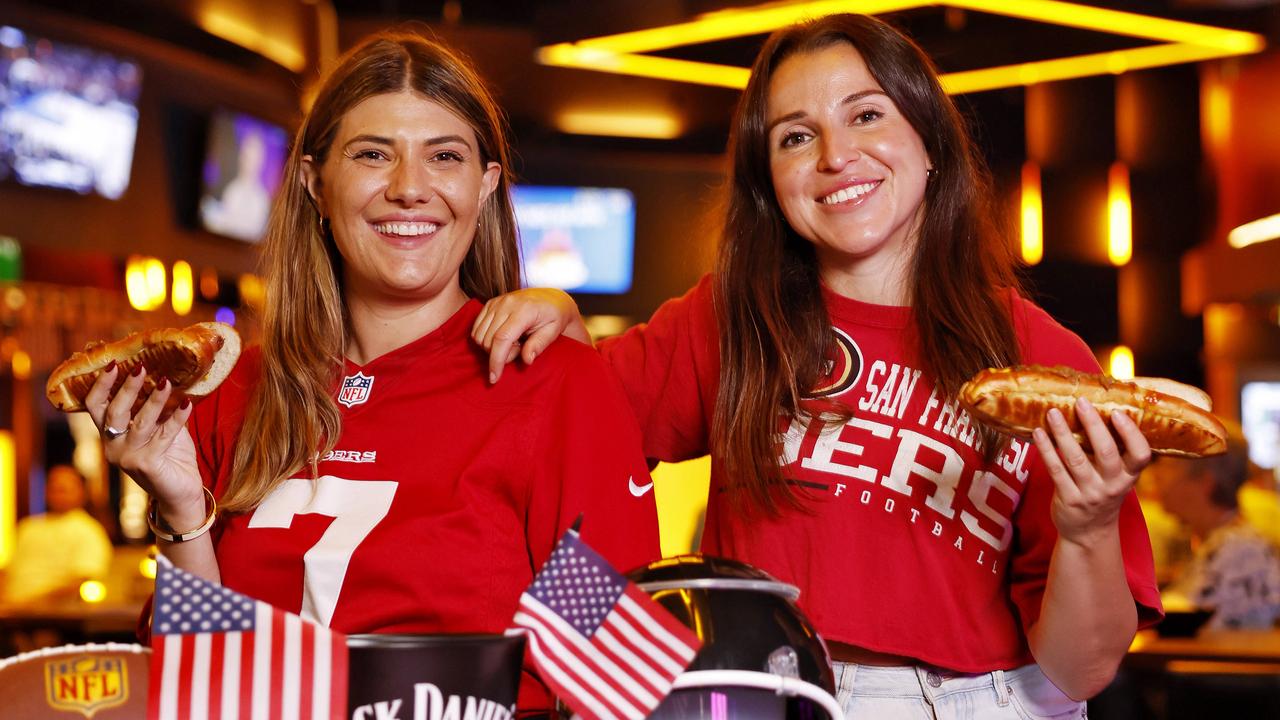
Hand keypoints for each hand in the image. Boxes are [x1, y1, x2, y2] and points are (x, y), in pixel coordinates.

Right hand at [83, 363, 204, 521]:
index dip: (101, 385)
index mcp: (110, 434)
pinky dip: (177, 418)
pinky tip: (187, 404)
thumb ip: (157, 407)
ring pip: (139, 422)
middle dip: (127, 387)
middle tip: (142, 368)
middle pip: (114, 411)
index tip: (113, 363)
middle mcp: (113, 446)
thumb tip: (166, 373)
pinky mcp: (147, 465)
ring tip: (167, 382)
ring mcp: (128, 457)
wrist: (181, 492)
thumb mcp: (161, 426)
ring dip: (154, 400)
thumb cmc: (171, 456)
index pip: (95, 406)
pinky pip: (164, 435)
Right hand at [471, 288, 589, 382]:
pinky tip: (502, 337)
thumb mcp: (553, 331)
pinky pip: (476, 328)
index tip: (494, 378)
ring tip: (513, 342)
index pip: (502, 339)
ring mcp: (496, 302)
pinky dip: (485, 339)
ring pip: (479, 335)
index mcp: (525, 310)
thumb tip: (527, 360)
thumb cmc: (554, 317)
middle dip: (499, 354)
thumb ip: (539, 345)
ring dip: (491, 347)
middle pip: (488, 340)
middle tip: (519, 349)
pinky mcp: (490, 303)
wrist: (550, 297)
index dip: (496, 361)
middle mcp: (507, 304)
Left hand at [1032, 398, 1151, 546]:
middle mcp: (1112, 485)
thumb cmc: (1103, 493)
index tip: (1117, 412)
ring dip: (1062, 433)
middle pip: (1106, 452)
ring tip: (1053, 412)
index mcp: (1129, 476)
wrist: (1089, 533)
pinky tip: (1038, 433)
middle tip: (1081, 402)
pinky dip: (1046, 450)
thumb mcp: (1117, 477)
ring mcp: (1090, 493)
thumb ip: (1113, 451)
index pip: (1141, 455)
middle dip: (1093, 425)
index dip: (1131, 433)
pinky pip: (1055, 470)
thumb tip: (1098, 409)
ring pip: (1076, 459)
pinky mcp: (1068, 499)